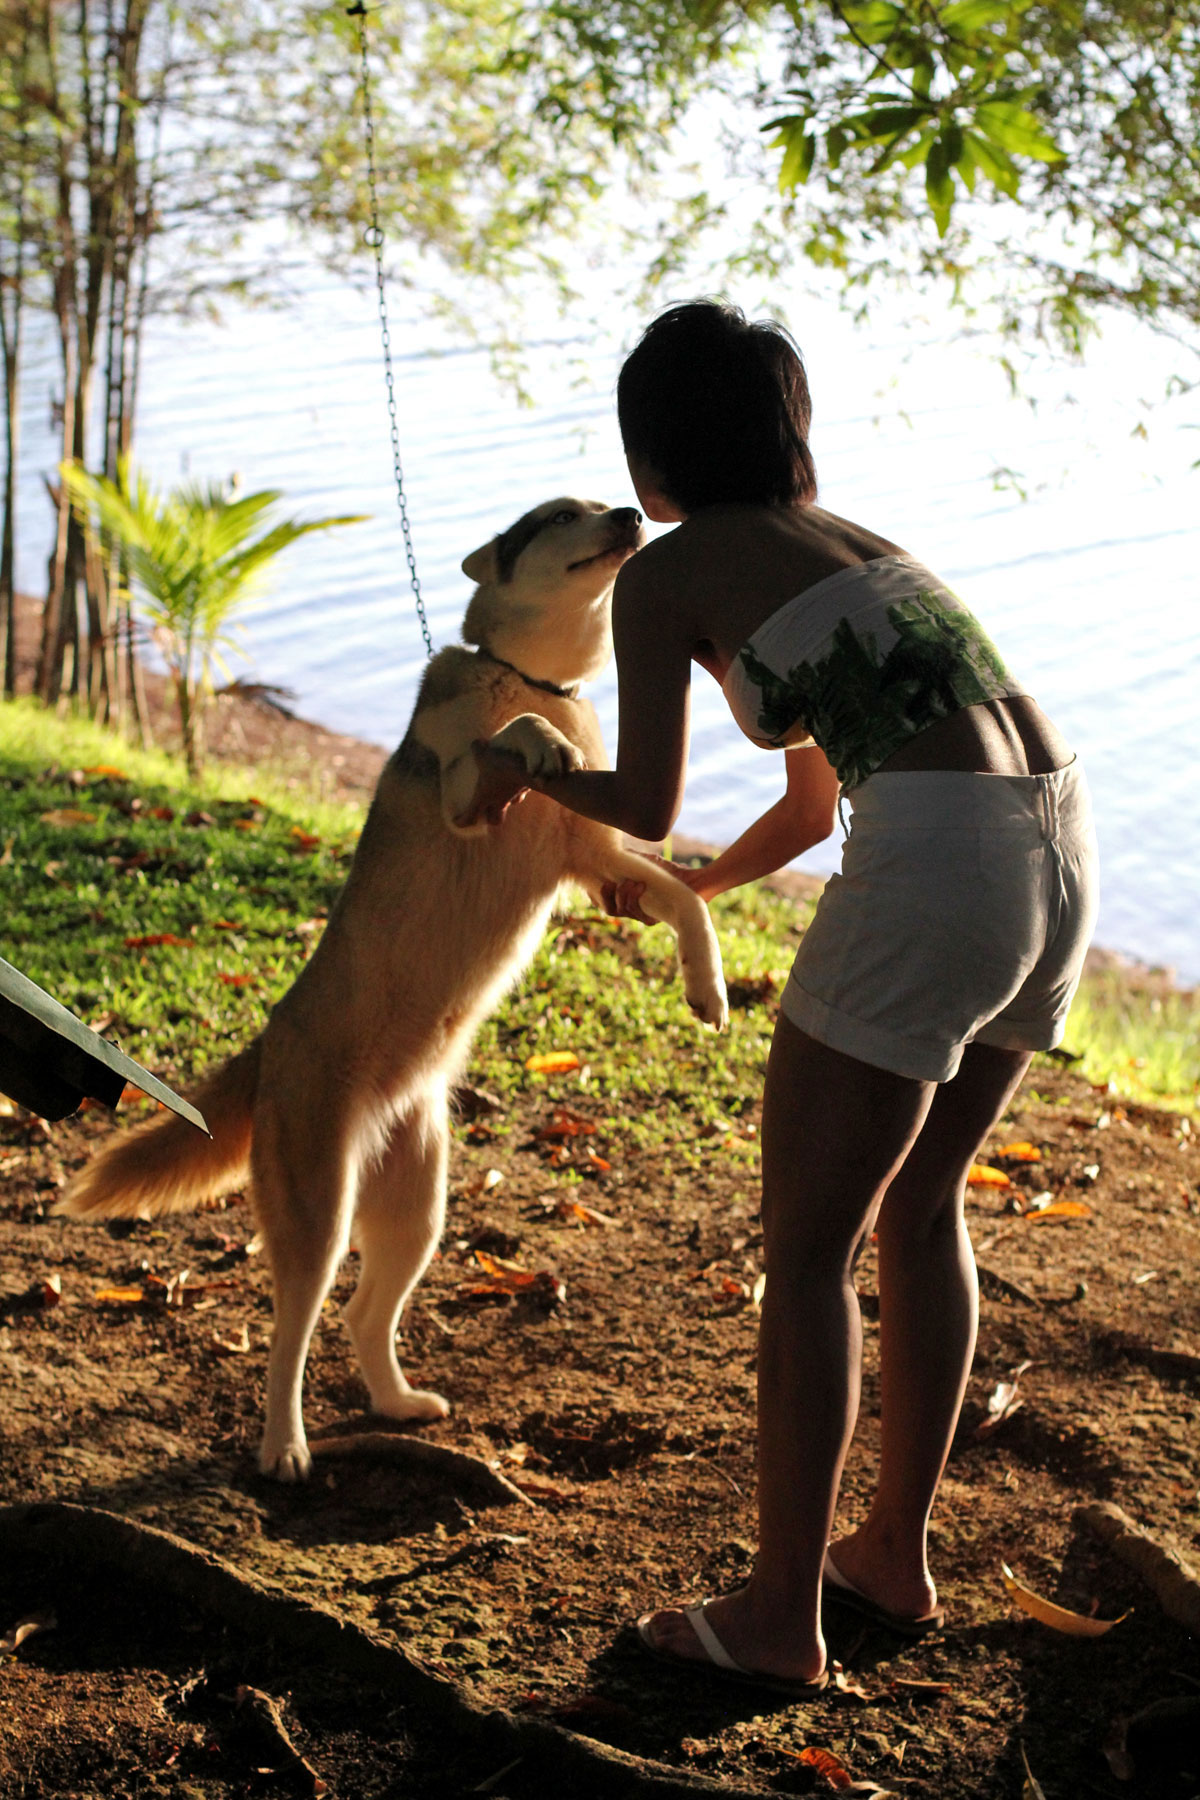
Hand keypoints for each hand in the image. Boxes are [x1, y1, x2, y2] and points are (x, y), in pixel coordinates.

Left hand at [456, 742, 532, 827]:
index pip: (470, 816)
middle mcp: (500, 800)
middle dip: (490, 817)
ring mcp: (516, 795)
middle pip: (496, 819)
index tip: (456, 821)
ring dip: (507, 799)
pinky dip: (518, 785)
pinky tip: (517, 774)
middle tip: (485, 811)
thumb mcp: (484, 754)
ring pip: (511, 802)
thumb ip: (477, 748)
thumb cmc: (502, 765)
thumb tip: (476, 743)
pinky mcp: (528, 786)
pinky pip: (521, 790)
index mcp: (484, 797)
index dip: (462, 821)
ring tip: (503, 787)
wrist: (531, 766)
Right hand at [599, 853, 714, 922]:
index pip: (606, 902)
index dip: (596, 894)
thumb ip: (630, 858)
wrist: (696, 882)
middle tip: (607, 882)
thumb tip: (614, 848)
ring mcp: (644, 916)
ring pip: (621, 910)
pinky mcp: (653, 918)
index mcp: (631, 899)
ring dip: (623, 894)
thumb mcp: (648, 863)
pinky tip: (639, 885)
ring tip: (631, 881)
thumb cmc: (672, 873)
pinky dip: (634, 898)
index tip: (591, 881)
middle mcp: (636, 911)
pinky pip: (635, 912)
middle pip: (609, 909)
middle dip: (605, 895)